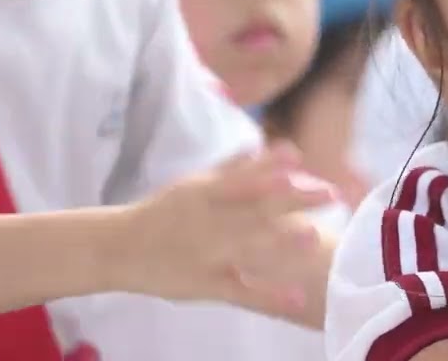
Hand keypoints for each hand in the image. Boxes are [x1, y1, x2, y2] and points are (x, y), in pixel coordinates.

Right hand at [110, 142, 337, 312]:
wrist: (118, 248)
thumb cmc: (162, 213)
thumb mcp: (193, 184)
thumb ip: (233, 168)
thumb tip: (267, 147)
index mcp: (205, 192)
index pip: (242, 177)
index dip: (269, 167)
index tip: (299, 157)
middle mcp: (208, 220)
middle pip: (254, 209)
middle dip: (293, 200)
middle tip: (330, 194)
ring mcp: (208, 253)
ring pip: (248, 247)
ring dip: (280, 242)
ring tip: (313, 238)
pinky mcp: (206, 283)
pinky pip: (242, 291)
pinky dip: (269, 295)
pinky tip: (297, 299)